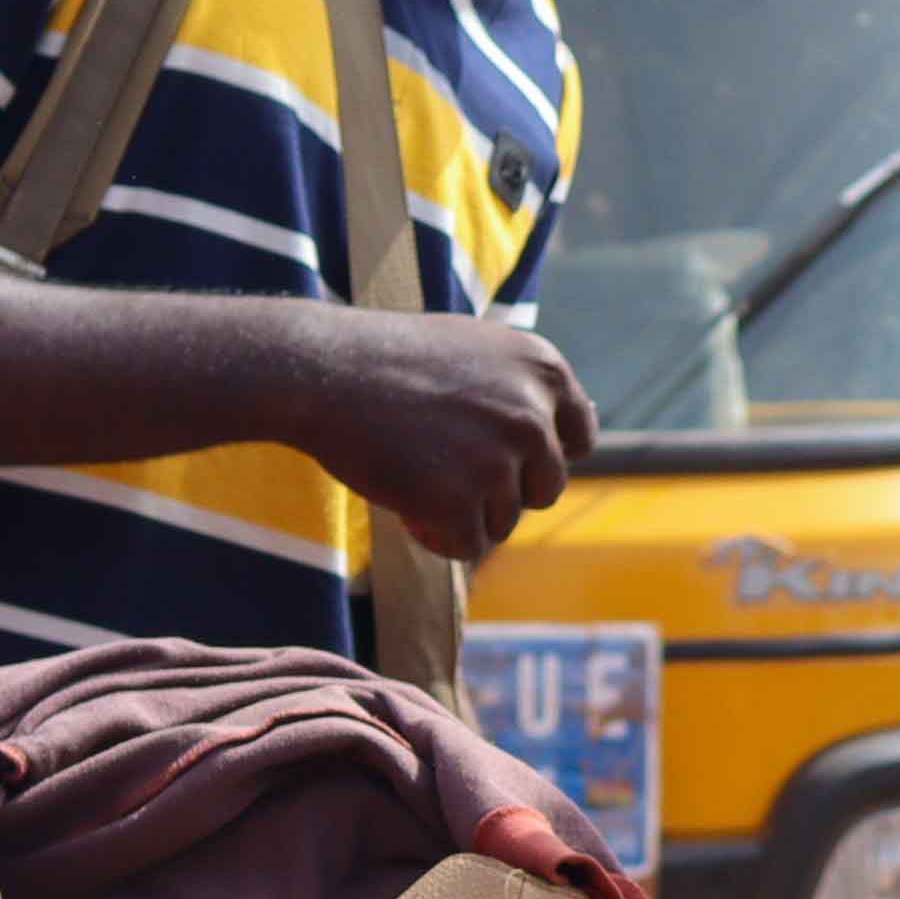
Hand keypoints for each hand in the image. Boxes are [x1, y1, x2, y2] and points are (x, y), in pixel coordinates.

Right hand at [290, 309, 598, 559]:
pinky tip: (406, 508)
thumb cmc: (385, 360)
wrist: (319, 370)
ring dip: (461, 514)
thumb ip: (518, 390)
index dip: (540, 457)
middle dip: (500, 492)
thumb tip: (562, 438)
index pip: (580, 439)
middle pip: (544, 489)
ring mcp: (499, 459)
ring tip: (414, 476)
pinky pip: (468, 547)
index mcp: (543, 369)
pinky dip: (437, 537)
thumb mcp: (472, 352)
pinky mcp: (460, 500)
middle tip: (444, 470)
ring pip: (504, 522)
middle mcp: (534, 414)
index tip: (505, 461)